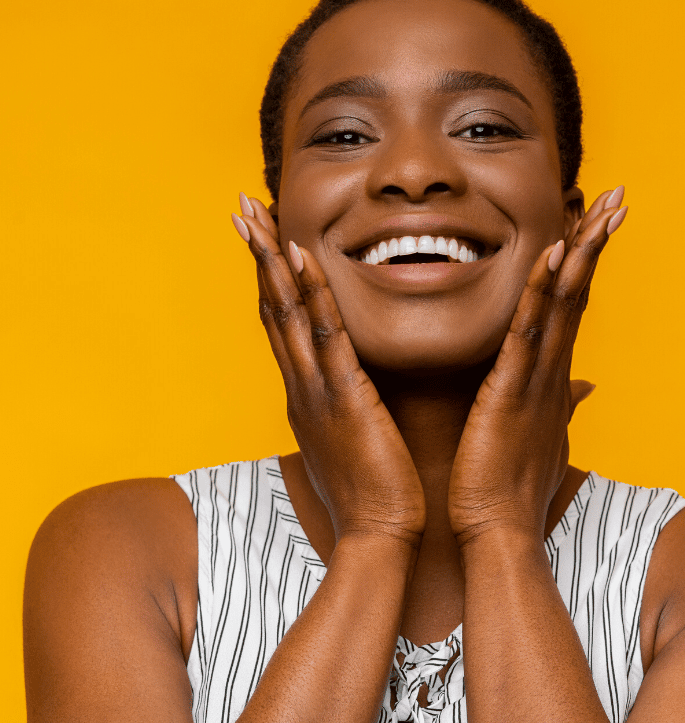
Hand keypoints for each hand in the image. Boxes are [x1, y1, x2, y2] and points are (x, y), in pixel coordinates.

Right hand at [232, 195, 426, 545]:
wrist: (379, 537)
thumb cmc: (370, 491)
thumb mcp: (349, 440)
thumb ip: (342, 408)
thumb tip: (346, 393)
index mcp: (306, 394)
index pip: (283, 324)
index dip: (270, 279)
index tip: (264, 239)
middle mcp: (301, 385)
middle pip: (273, 308)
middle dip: (257, 256)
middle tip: (242, 209)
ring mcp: (316, 390)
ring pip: (287, 313)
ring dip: (270, 261)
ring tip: (255, 216)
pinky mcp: (343, 396)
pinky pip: (326, 334)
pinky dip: (311, 293)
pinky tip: (300, 256)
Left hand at [447, 187, 627, 545]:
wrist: (497, 532)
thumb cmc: (510, 483)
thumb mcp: (540, 434)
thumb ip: (562, 402)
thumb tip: (586, 385)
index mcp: (551, 377)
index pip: (573, 308)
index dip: (587, 264)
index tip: (598, 223)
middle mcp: (554, 371)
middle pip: (579, 294)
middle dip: (597, 243)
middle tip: (617, 196)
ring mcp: (538, 379)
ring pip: (565, 304)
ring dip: (582, 253)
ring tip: (600, 208)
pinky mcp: (514, 391)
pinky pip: (530, 331)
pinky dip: (544, 291)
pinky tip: (555, 254)